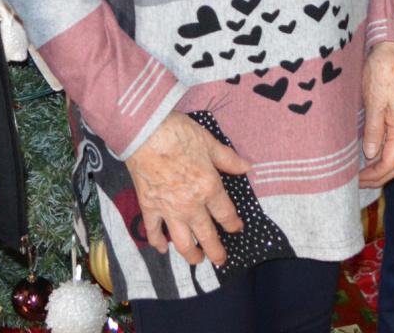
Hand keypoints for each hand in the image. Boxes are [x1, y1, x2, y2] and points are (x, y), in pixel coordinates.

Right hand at [124, 112, 250, 267]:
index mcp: (209, 188)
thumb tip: (248, 168)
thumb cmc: (179, 134)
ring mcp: (169, 209)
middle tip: (221, 260)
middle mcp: (191, 205)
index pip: (226, 214)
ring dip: (191, 254)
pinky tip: (163, 249)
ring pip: (182, 242)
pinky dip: (158, 243)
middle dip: (216, 251)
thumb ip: (229, 159)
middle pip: (207, 235)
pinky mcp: (149, 207)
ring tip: (197, 260)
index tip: (237, 229)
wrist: (145, 133)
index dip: (233, 224)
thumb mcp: (210, 143)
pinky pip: (153, 232)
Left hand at [360, 43, 393, 186]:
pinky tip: (370, 158)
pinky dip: (384, 157)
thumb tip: (370, 154)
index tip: (356, 180)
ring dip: (382, 169)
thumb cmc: (381, 72)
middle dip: (380, 178)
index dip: (375, 175)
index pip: (392, 162)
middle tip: (357, 183)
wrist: (391, 52)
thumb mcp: (373, 100)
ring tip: (362, 175)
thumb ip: (373, 129)